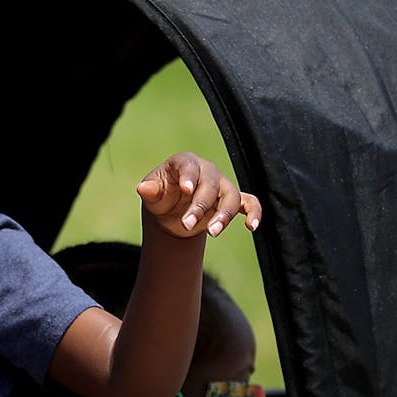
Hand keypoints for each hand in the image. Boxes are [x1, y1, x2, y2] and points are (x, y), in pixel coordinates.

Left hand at [136, 152, 261, 238]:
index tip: (186, 190)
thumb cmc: (161, 197)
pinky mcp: (234, 201)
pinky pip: (250, 203)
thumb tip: (143, 188)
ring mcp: (223, 185)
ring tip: (212, 233)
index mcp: (185, 163)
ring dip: (224, 215)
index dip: (189, 176)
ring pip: (232, 196)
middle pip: (211, 185)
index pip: (189, 165)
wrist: (174, 212)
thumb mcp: (153, 195)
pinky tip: (251, 227)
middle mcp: (207, 171)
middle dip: (200, 206)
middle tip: (187, 224)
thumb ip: (150, 191)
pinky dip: (254, 213)